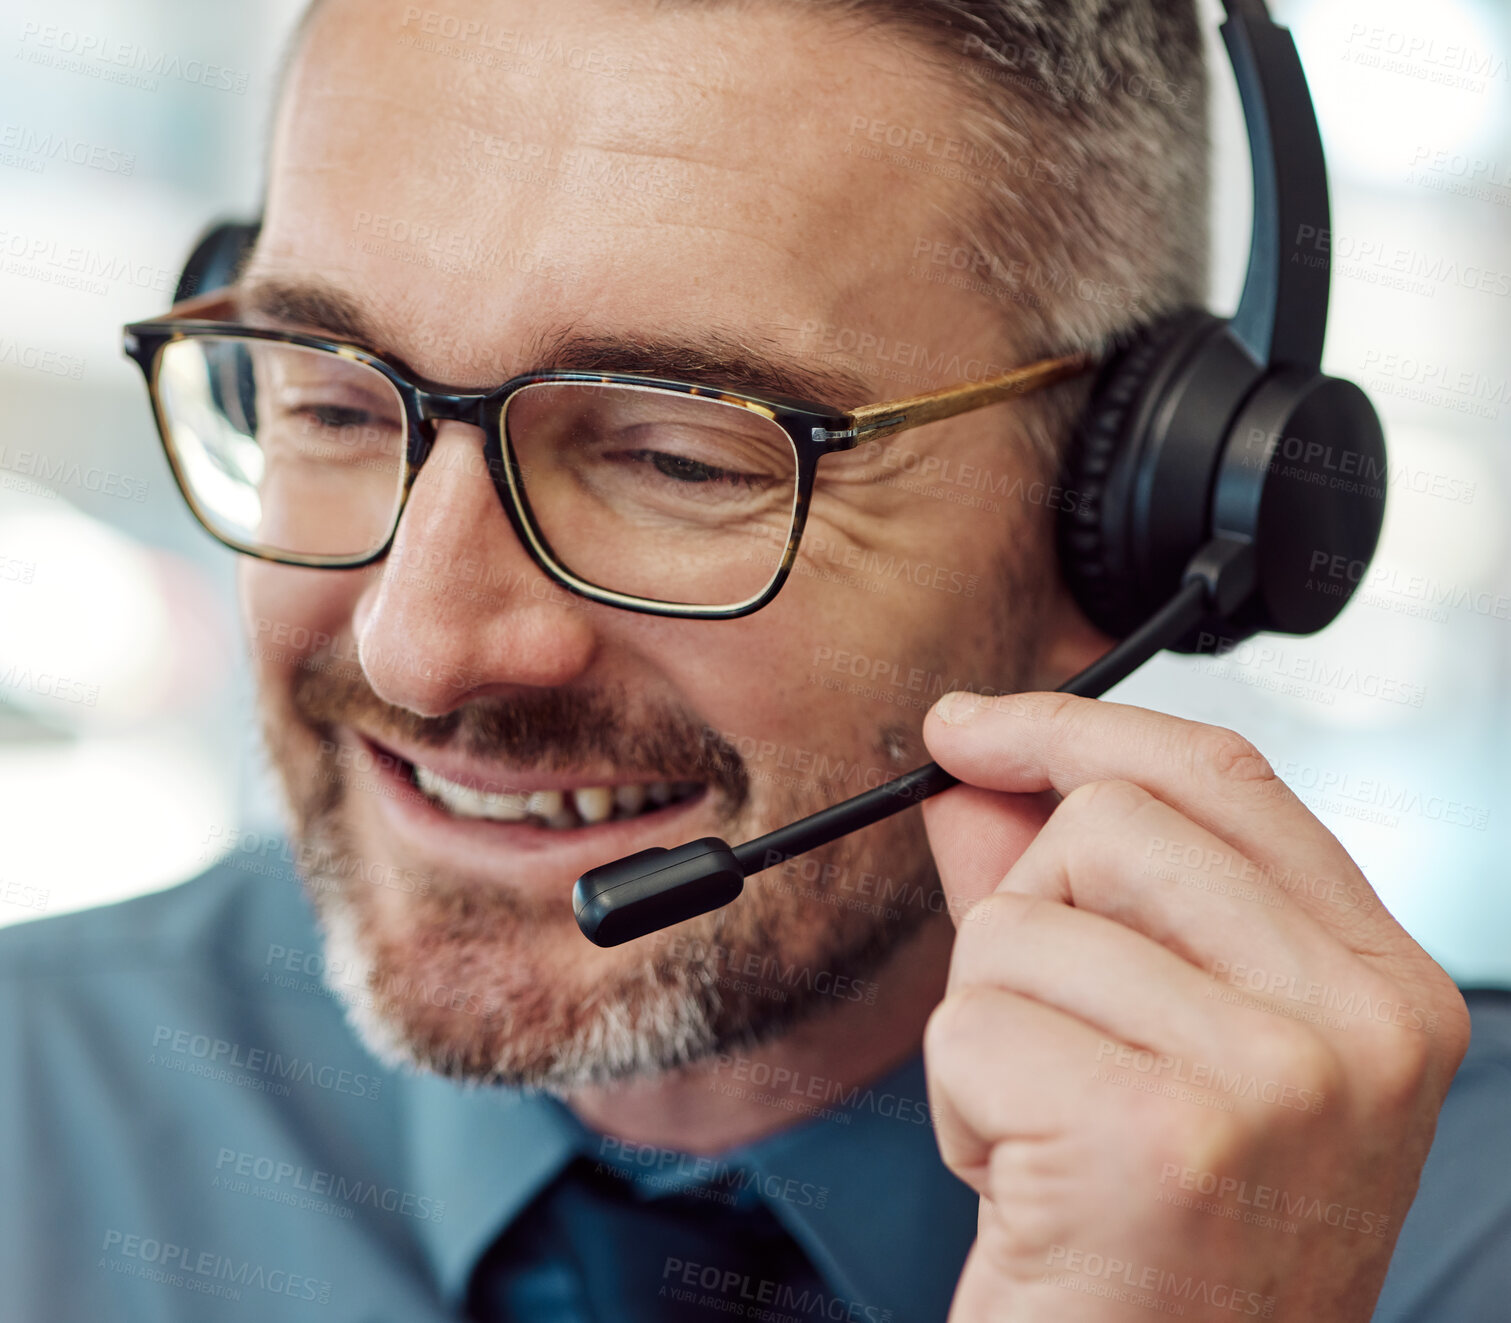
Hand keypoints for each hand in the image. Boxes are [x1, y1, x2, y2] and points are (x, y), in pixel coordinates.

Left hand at [918, 691, 1469, 1322]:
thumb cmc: (1165, 1245)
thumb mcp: (1156, 1046)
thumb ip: (1073, 892)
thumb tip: (981, 775)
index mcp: (1381, 984)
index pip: (1220, 775)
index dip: (1074, 726)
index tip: (975, 727)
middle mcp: (1360, 1024)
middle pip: (1108, 824)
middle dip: (1027, 919)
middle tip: (1060, 1044)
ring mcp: (1276, 1079)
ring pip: (1019, 925)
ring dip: (988, 1031)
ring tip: (1053, 1135)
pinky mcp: (1162, 1138)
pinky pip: (973, 1027)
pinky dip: (961, 1108)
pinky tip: (1028, 1185)